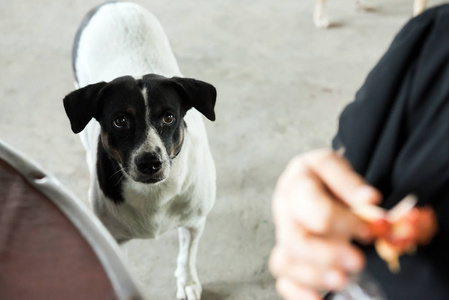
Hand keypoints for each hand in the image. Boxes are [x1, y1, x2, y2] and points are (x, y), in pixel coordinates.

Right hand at [269, 149, 381, 299]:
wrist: (313, 183)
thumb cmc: (324, 178)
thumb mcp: (335, 166)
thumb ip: (350, 182)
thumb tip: (370, 199)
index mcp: (295, 184)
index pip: (312, 207)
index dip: (343, 221)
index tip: (369, 228)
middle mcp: (284, 211)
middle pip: (295, 240)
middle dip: (327, 254)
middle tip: (357, 261)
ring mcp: (283, 234)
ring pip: (286, 261)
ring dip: (314, 275)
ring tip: (343, 280)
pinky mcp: (286, 254)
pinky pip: (283, 277)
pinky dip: (298, 291)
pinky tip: (319, 299)